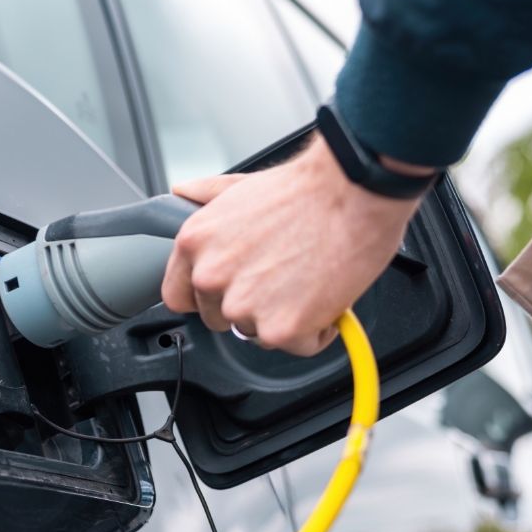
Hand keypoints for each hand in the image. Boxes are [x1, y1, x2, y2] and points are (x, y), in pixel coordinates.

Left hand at [161, 134, 423, 355]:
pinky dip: (317, 329)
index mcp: (195, 244)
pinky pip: (298, 345)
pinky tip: (326, 296)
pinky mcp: (281, 328)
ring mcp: (244, 306)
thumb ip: (206, 197)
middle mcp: (212, 277)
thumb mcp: (240, 186)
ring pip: (259, 332)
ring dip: (283, 316)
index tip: (224, 294)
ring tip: (306, 280)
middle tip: (280, 278)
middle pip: (219, 319)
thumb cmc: (306, 189)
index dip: (204, 298)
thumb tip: (183, 194)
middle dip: (248, 305)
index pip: (177, 296)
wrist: (353, 192)